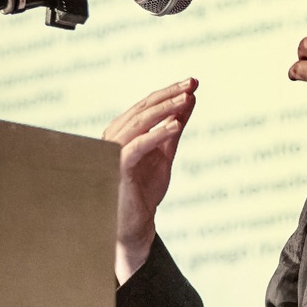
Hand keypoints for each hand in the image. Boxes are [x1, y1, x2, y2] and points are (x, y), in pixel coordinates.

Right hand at [102, 78, 197, 282]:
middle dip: (169, 94)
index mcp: (124, 131)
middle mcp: (114, 136)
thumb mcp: (165, 152)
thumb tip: (190, 99)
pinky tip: (175, 126)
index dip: (170, 91)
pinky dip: (156, 134)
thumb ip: (174, 128)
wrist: (135, 224)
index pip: (147, 105)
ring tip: (186, 100)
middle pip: (143, 108)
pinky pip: (136, 146)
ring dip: (164, 110)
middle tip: (192, 84)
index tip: (193, 82)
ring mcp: (113, 151)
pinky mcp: (117, 168)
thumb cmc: (145, 189)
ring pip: (138, 123)